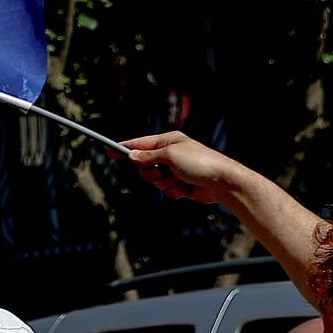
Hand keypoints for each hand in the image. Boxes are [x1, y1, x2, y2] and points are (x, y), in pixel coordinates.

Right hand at [124, 132, 251, 207]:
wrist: (223, 182)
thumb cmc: (199, 163)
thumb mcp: (170, 155)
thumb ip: (148, 155)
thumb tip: (132, 155)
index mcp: (169, 141)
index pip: (141, 144)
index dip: (125, 148)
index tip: (109, 152)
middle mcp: (171, 154)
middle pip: (145, 166)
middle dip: (152, 173)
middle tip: (162, 173)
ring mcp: (176, 170)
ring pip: (155, 181)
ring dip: (165, 184)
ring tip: (180, 180)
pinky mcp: (182, 184)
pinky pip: (167, 191)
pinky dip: (175, 192)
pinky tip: (187, 189)